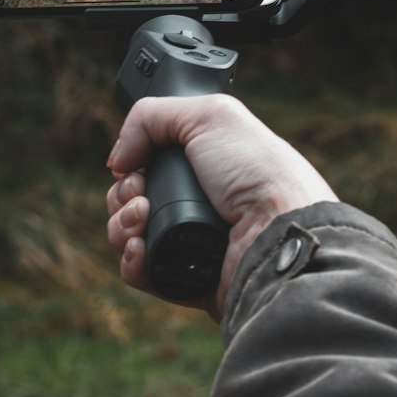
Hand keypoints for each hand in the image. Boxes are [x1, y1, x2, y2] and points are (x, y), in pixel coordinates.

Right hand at [106, 94, 338, 321]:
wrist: (278, 231)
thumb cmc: (256, 171)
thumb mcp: (209, 116)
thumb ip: (151, 117)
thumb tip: (118, 159)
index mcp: (203, 165)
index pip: (147, 165)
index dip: (131, 163)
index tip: (133, 164)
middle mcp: (197, 203)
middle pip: (130, 199)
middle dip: (123, 194)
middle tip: (142, 193)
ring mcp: (189, 243)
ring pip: (127, 235)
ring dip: (122, 224)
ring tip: (143, 217)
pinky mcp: (186, 280)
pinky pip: (140, 273)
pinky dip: (133, 260)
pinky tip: (140, 248)